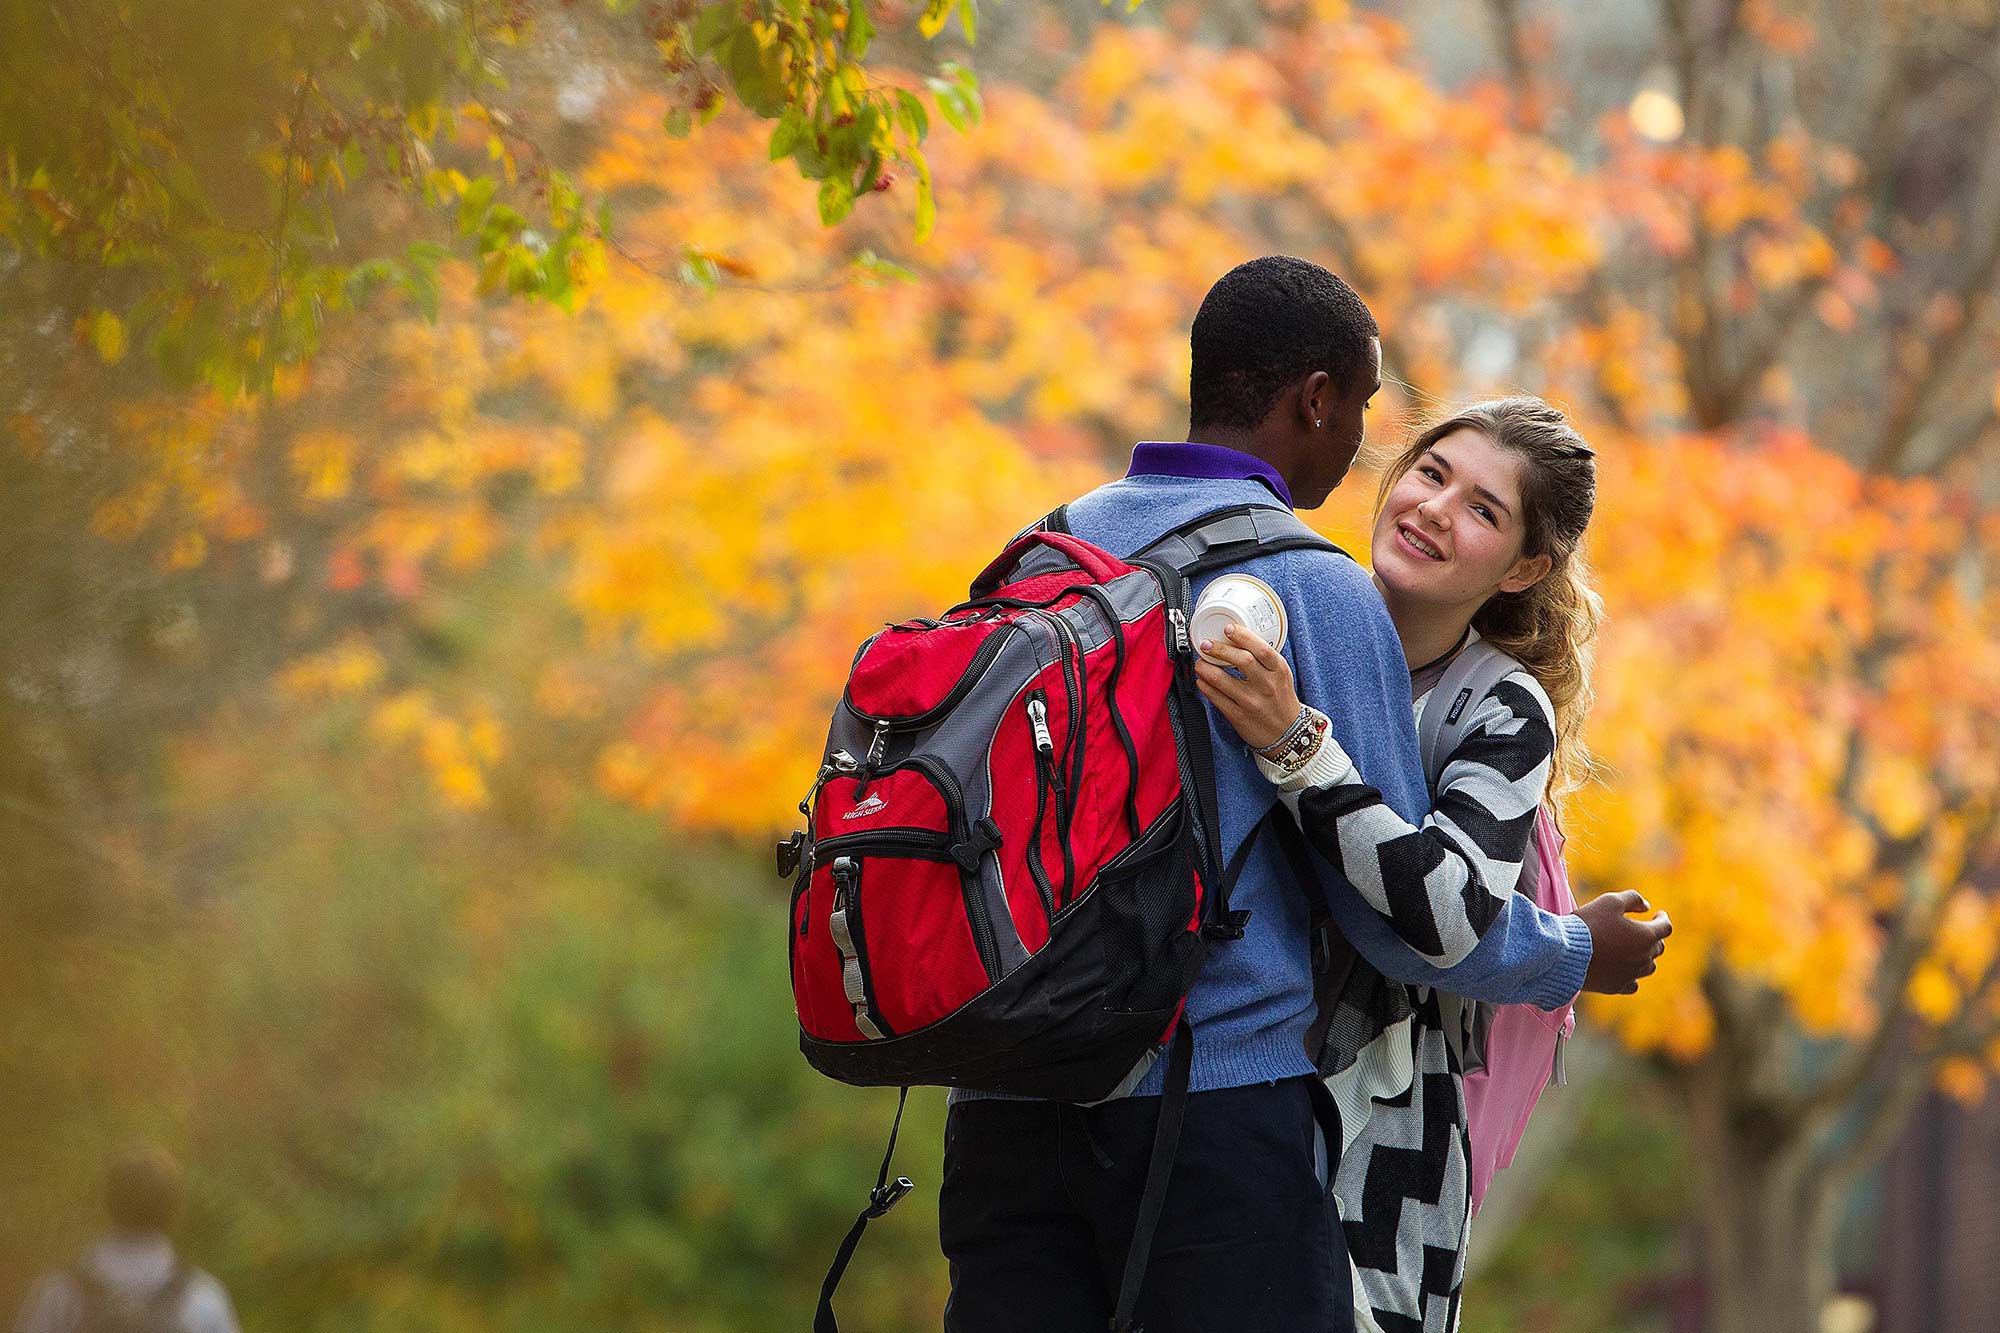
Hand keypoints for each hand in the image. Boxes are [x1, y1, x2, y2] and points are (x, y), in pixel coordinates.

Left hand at [1193, 622, 1302, 750]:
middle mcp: (1266, 686)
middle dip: (1219, 649)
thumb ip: (1264, 659)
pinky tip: (1202, 680)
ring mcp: (1252, 702)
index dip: (1243, 636)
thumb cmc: (1281, 700)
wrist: (1288, 733)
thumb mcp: (1281, 676)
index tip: (1228, 628)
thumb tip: (1235, 639)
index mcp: (1279, 671)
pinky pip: (1216, 698)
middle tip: (1206, 644)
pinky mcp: (1238, 716)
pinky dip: (1205, 686)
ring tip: (1200, 662)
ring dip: (1206, 668)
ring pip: (1223, 680)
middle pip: (1242, 660)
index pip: (1262, 649)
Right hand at [1574, 890, 1672, 994]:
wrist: (1565, 953)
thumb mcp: (1610, 901)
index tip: (1657, 914)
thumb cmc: (1588, 924)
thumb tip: (1646, 907)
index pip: (1665, 927)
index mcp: (1646, 936)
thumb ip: (1633, 899)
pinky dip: (1632, 976)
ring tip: (1635, 949)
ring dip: (1645, 956)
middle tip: (1642, 929)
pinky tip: (1625, 969)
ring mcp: (1631, 975)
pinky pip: (1633, 984)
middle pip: (1658, 947)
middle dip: (1653, 936)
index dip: (1662, 918)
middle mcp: (1643, 957)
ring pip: (1649, 966)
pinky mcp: (1616, 987)